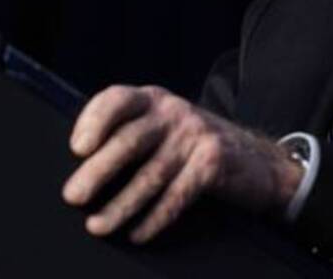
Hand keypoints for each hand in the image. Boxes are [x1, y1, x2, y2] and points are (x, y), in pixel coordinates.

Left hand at [61, 85, 302, 242]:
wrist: (258, 162)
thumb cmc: (195, 149)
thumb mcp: (165, 129)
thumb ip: (131, 133)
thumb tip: (80, 167)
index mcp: (155, 100)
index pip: (118, 99)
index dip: (94, 119)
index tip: (76, 148)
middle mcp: (175, 112)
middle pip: (130, 139)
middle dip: (98, 170)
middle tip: (73, 196)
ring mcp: (196, 135)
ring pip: (150, 173)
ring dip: (121, 204)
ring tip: (97, 225)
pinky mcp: (213, 161)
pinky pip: (177, 194)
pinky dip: (154, 218)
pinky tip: (138, 233)